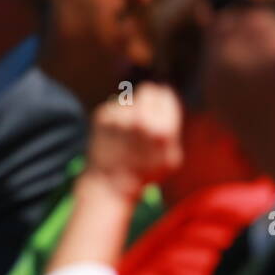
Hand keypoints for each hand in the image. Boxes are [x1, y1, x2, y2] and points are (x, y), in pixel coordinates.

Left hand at [84, 83, 182, 199]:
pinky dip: (116, 115)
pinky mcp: (101, 116)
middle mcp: (140, 119)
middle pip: (148, 89)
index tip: (160, 108)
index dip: (164, 101)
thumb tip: (171, 104)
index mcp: (161, 129)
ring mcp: (118, 116)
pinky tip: (116, 133)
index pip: (166, 94)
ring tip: (128, 129)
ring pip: (130, 98)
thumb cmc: (144, 174)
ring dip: (131, 108)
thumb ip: (173, 130)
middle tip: (145, 114)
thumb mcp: (171, 158)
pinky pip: (114, 106)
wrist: (109, 184)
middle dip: (148, 100)